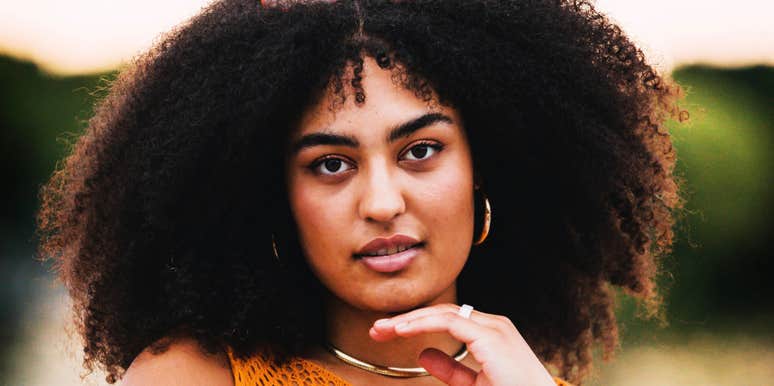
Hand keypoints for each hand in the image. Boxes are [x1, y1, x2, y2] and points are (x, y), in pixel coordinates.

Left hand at [369, 303, 556, 385]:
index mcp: (491, 333)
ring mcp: (495, 327)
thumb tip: (424, 354)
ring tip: (383, 329)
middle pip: (442, 313)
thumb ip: (451, 369)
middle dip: (407, 319)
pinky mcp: (492, 336)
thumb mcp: (474, 384)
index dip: (415, 324)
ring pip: (443, 313)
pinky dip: (422, 323)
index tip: (388, 332)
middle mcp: (494, 325)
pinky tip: (402, 330)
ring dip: (410, 320)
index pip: (446, 320)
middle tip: (378, 329)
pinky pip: (450, 322)